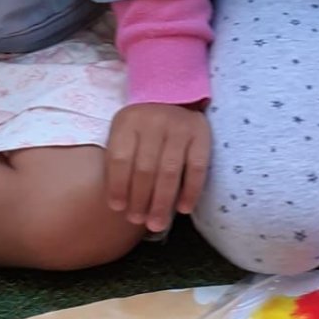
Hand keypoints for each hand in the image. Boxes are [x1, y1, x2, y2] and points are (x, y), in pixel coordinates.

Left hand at [105, 103, 210, 230]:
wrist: (176, 95)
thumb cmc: (144, 126)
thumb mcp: (125, 133)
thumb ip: (119, 161)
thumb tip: (119, 205)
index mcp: (129, 121)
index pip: (120, 158)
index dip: (118, 186)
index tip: (118, 208)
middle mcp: (154, 121)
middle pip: (145, 168)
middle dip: (140, 199)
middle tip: (138, 221)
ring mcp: (180, 126)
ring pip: (169, 171)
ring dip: (162, 202)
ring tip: (157, 224)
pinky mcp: (201, 133)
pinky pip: (196, 168)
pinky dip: (191, 191)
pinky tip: (183, 209)